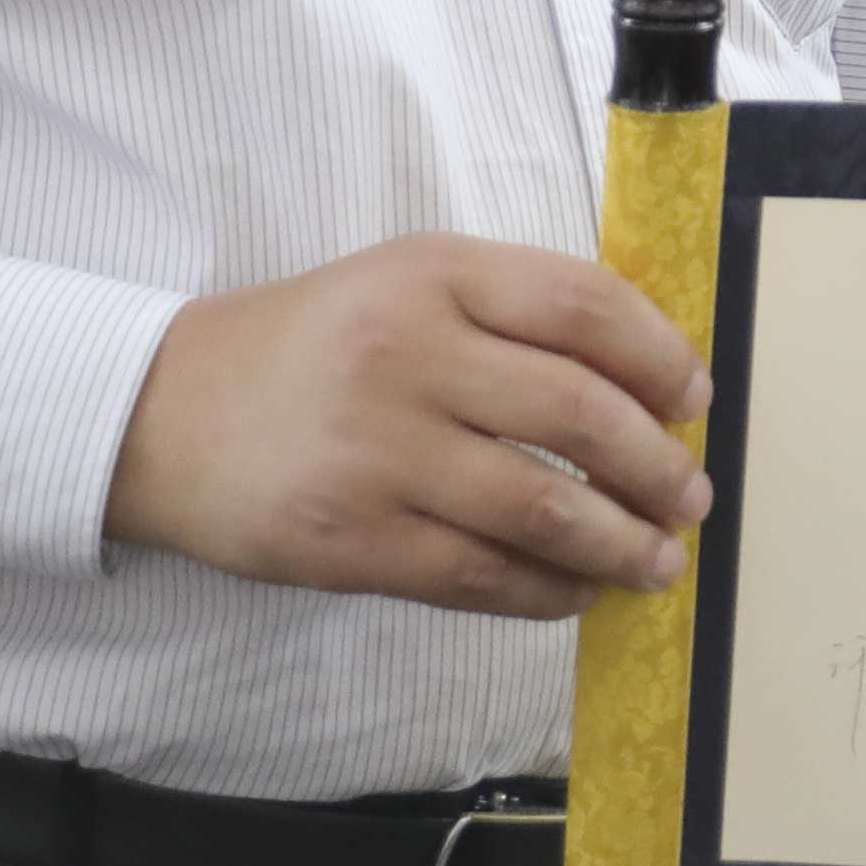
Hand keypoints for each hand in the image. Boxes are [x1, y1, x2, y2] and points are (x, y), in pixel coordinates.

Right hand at [103, 233, 710, 617]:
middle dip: (657, 466)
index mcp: (435, 275)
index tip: (695, 398)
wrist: (170, 415)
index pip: (583, 305)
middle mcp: (410, 356)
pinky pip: (481, 577)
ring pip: (542, 508)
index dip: (659, 355)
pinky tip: (578, 590)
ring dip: (621, 543)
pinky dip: (547, 591)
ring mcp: (380, 454)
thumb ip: (513, 313)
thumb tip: (646, 380)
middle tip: (692, 496)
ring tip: (660, 560)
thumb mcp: (408, 284)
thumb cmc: (315, 344)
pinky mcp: (354, 542)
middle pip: (579, 414)